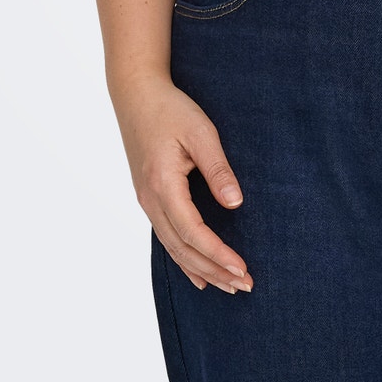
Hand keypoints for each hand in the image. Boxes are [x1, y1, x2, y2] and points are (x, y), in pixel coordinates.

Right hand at [112, 72, 253, 293]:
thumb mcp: (200, 132)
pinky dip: (184, 260)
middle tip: (245, 286)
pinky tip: (198, 276)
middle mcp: (150, 200)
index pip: (192, 232)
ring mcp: (147, 201)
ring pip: (174, 248)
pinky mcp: (149, 198)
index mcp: (162, 185)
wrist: (136, 95)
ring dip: (202, 269)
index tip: (242, 269)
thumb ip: (218, 169)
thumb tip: (236, 204)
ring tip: (229, 286)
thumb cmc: (170, 109)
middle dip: (214, 271)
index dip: (217, 254)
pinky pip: (167, 238)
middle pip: (183, 248)